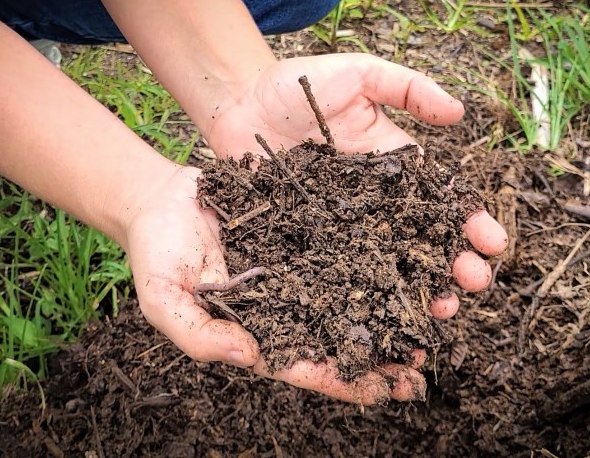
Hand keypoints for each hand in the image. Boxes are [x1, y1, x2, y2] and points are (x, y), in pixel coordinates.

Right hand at [124, 167, 498, 404]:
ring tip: (433, 313)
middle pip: (339, 334)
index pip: (305, 365)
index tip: (381, 391)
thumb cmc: (156, 254)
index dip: (342, 381)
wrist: (159, 197)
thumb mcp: (164, 300)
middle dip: (379, 355)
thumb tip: (247, 356)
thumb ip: (199, 334)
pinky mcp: (305, 226)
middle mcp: (287, 301)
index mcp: (258, 330)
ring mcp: (299, 265)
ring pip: (352, 290)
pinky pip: (346, 240)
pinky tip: (409, 250)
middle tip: (422, 366)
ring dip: (390, 305)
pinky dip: (377, 250)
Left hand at [205, 53, 507, 317]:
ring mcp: (341, 227)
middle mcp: (374, 205)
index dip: (471, 222)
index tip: (494, 243)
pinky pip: (335, 272)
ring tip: (443, 310)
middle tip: (475, 284)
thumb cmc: (300, 84)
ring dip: (418, 290)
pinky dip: (359, 297)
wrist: (239, 104)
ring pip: (387, 266)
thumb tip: (459, 113)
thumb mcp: (360, 74)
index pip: (441, 200)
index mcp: (395, 169)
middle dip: (455, 265)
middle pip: (423, 242)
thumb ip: (407, 88)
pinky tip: (380, 318)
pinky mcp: (305, 241)